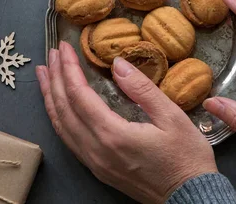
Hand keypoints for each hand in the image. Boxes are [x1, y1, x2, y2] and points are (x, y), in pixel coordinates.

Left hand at [35, 42, 216, 202]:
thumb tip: (118, 63)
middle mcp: (96, 150)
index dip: (69, 68)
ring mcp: (95, 163)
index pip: (79, 95)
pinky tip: (58, 107)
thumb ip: (142, 89)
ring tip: (44, 76)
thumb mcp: (172, 117)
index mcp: (112, 135)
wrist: (190, 195)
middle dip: (55, 79)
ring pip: (61, 126)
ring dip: (51, 98)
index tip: (64, 47)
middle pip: (64, 109)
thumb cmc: (186, 157)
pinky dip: (59, 118)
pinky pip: (69, 140)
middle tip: (51, 55)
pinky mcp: (98, 169)